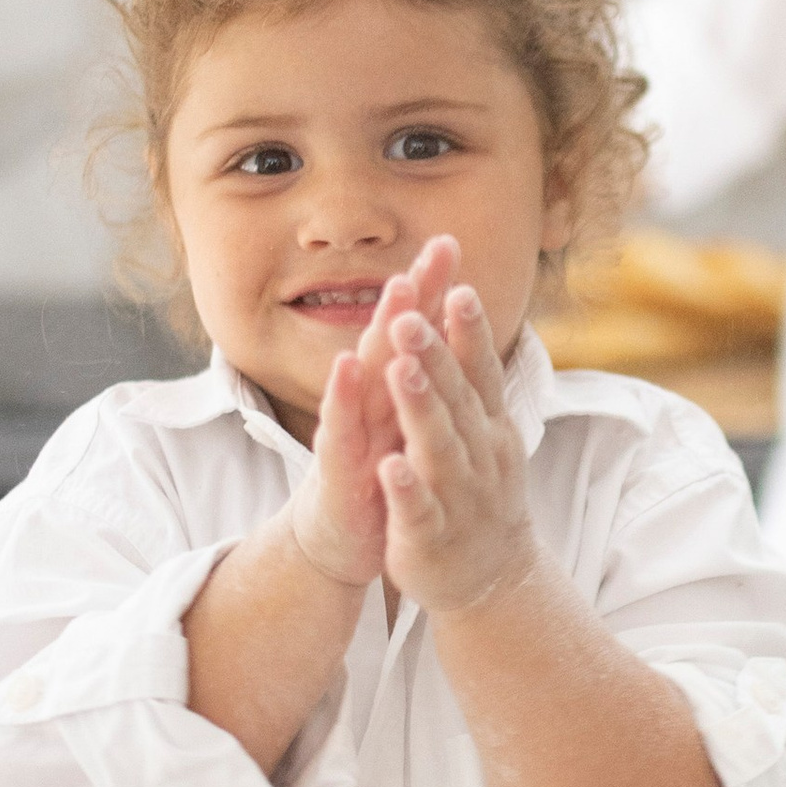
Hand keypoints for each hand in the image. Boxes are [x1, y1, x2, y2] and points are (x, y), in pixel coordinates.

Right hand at [287, 238, 458, 590]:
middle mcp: (368, 401)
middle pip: (389, 339)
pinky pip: (339, 430)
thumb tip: (435, 325)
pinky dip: (343, 401)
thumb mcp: (402, 426)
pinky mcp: (335, 466)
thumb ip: (415, 377)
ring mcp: (349, 429)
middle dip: (410, 296)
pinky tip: (345, 368)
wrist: (341, 542)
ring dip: (380, 334)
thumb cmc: (375, 477)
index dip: (431, 291)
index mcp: (391, 392)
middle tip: (430, 253)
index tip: (450, 244)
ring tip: (396, 296)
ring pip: (365, 375)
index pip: (414, 333)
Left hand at [379, 269, 537, 620]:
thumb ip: (471, 375)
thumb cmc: (479, 490)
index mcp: (488, 426)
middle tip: (413, 313)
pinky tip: (389, 466)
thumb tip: (463, 300)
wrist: (491, 577)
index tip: (458, 285)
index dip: (469, 331)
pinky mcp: (430, 536)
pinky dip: (406, 488)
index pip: (480, 370)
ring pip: (438, 447)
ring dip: (420, 407)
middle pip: (456, 398)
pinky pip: (418, 509)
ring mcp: (457, 495)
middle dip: (433, 355)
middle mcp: (479, 455)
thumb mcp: (485, 430)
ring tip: (401, 369)